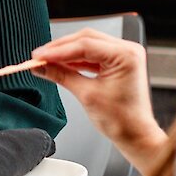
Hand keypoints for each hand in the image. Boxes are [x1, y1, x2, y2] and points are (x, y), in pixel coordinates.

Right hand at [32, 28, 166, 175]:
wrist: (136, 136)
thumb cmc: (122, 121)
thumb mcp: (86, 95)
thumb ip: (61, 75)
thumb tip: (41, 66)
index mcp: (125, 55)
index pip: (84, 45)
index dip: (57, 50)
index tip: (39, 56)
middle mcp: (127, 50)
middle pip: (85, 39)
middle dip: (60, 48)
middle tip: (40, 56)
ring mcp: (123, 55)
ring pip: (87, 45)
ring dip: (66, 53)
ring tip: (47, 61)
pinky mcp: (118, 62)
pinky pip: (92, 54)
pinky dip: (76, 59)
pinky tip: (61, 64)